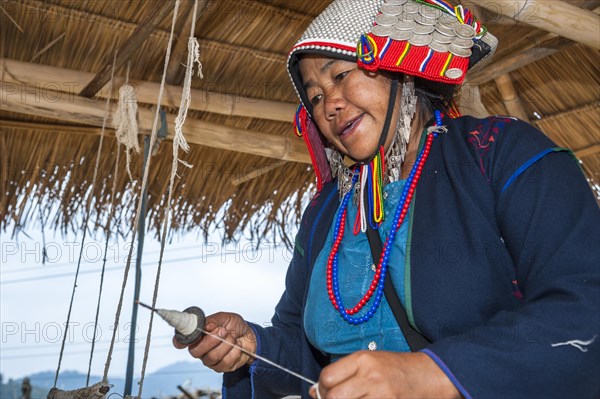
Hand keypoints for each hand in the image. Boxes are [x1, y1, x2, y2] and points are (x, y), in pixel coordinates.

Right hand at [172, 311, 255, 372]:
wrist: (250, 336)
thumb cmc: (235, 326)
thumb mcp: (225, 318)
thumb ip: (213, 321)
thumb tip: (206, 326)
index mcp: (198, 337)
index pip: (181, 341)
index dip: (180, 341)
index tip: (184, 339)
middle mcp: (201, 350)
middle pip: (196, 351)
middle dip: (211, 340)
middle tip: (223, 331)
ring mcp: (210, 360)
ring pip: (212, 357)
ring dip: (226, 345)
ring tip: (232, 338)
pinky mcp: (222, 367)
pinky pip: (225, 362)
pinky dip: (234, 351)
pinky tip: (237, 346)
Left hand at [309, 351, 459, 398]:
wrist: (429, 376)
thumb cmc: (396, 368)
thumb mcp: (369, 361)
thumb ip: (343, 373)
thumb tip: (316, 391)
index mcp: (363, 360)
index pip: (327, 377)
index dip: (323, 388)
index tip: (327, 391)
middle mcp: (371, 376)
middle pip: (334, 398)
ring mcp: (382, 395)